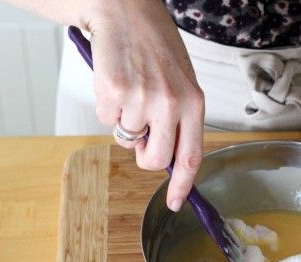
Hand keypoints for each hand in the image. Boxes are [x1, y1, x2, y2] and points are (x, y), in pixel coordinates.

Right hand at [82, 1, 203, 210]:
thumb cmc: (155, 46)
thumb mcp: (181, 82)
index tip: (175, 203)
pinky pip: (106, 120)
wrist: (125, 10)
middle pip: (155, 160)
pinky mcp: (113, 92)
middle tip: (141, 135)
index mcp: (194, 102)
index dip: (182, 185)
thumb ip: (179, 119)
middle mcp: (171, 103)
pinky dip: (107, 106)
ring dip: (125, 121)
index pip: (191, 156)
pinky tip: (115, 80)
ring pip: (127, 139)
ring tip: (130, 87)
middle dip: (144, 155)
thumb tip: (169, 159)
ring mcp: (141, 98)